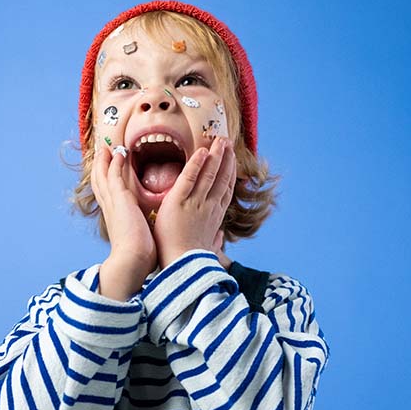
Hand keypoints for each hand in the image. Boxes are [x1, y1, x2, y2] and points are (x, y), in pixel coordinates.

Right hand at [91, 145, 156, 299]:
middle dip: (100, 167)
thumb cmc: (139, 256)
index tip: (109, 170)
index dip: (106, 181)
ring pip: (103, 177)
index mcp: (116, 218)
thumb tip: (150, 232)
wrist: (132, 261)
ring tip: (107, 148)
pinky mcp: (119, 200)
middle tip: (102, 152)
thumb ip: (143, 231)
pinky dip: (114, 164)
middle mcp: (110, 209)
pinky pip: (113, 176)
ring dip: (105, 161)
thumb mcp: (139, 238)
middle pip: (100, 183)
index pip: (108, 195)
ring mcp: (113, 203)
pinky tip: (120, 153)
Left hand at [153, 137, 235, 268]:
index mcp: (214, 219)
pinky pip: (188, 178)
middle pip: (221, 179)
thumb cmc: (192, 263)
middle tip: (228, 144)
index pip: (225, 192)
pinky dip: (196, 164)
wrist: (182, 268)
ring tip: (220, 141)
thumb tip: (220, 237)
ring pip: (209, 175)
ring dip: (216, 156)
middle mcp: (209, 208)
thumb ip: (214, 240)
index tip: (232, 162)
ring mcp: (195, 204)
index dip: (230, 175)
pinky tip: (202, 151)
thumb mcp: (207, 250)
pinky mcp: (178, 202)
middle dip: (226, 160)